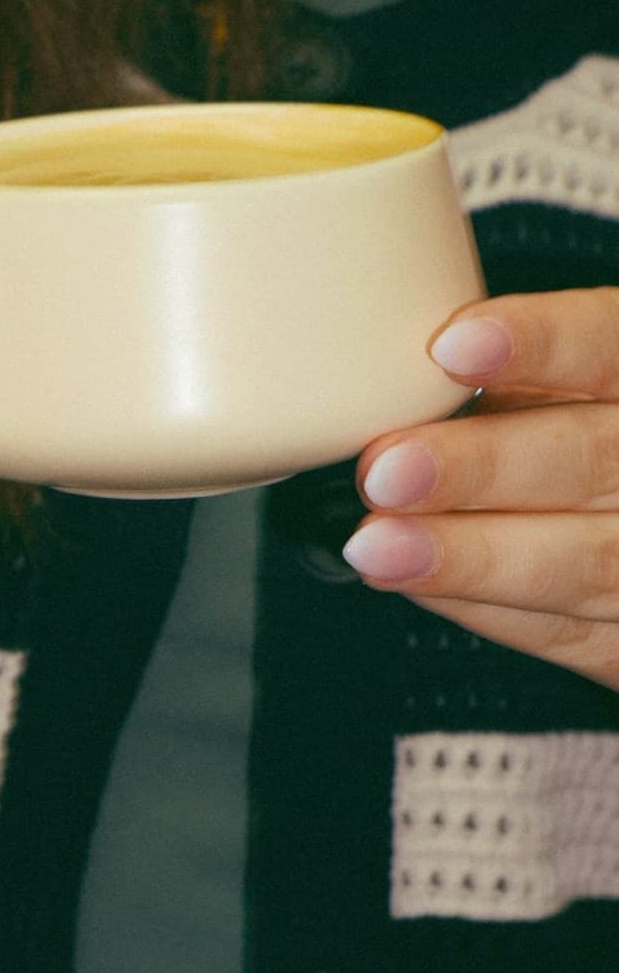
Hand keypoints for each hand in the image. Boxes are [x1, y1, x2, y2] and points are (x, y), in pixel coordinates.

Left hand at [345, 290, 618, 691]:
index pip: (606, 345)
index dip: (540, 343)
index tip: (451, 348)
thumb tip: (377, 375)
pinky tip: (417, 582)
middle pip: (590, 458)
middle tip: (385, 471)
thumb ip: (503, 376)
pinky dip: (484, 607)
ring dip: (468, 556)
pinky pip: (566, 628)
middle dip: (480, 468)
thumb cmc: (573, 431)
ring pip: (582, 559)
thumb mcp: (555, 384)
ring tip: (380, 545)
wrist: (616, 517)